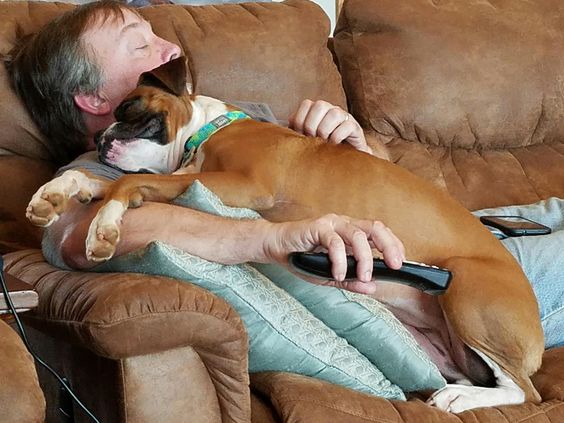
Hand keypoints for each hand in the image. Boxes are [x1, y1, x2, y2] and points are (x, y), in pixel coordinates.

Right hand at [264, 214, 404, 293]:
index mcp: (351, 231)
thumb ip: (350, 280)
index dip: (394, 245)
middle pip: (375, 228)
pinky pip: (334, 242)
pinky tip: (337, 273)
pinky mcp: (317, 227)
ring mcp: (331, 224)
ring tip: (363, 277)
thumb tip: (372, 288)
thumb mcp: (330, 275)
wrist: (275, 247)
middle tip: (394, 265)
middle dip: (390, 246)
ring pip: (357, 235)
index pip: (380, 233)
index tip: (400, 263)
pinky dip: (340, 260)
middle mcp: (344, 224)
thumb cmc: (302, 257)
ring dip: (364, 258)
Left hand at [288, 99, 372, 154]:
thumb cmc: (320, 148)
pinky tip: (333, 145)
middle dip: (312, 124)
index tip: (300, 134)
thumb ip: (294, 133)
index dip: (300, 120)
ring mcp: (344, 117)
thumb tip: (280, 133)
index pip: (306, 104)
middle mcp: (330, 109)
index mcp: (316, 110)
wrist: (342, 160)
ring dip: (325, 129)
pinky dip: (337, 136)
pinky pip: (347, 126)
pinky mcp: (355, 127)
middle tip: (312, 138)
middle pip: (320, 105)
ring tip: (323, 141)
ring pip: (334, 113)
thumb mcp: (305, 140)